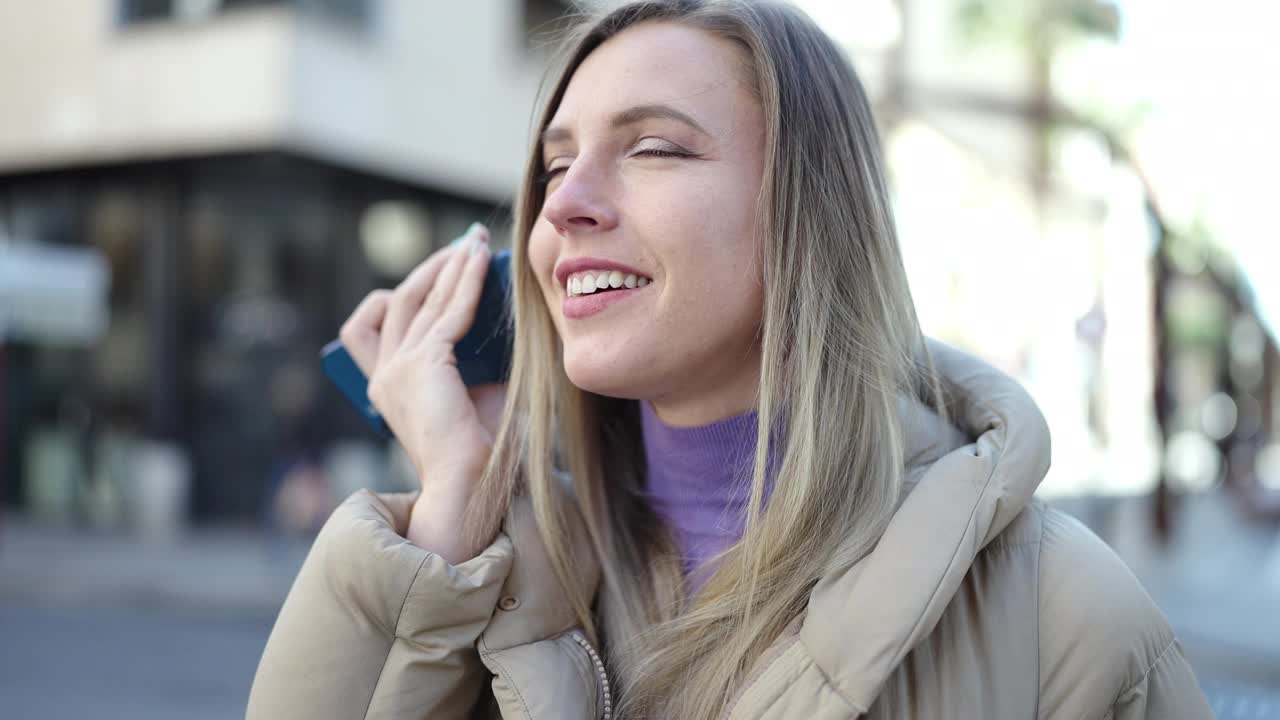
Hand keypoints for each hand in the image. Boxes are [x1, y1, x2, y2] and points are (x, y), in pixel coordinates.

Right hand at [339, 223, 502, 560]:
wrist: (472, 488)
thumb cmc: (478, 453)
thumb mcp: (473, 396)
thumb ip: (476, 361)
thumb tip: (500, 324)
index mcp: (387, 386)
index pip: (371, 325)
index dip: (403, 291)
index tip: (441, 269)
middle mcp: (384, 375)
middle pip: (397, 300)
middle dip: (433, 267)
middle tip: (465, 241)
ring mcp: (398, 369)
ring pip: (420, 298)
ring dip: (450, 264)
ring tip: (475, 240)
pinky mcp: (422, 366)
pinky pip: (448, 311)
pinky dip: (467, 282)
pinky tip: (483, 262)